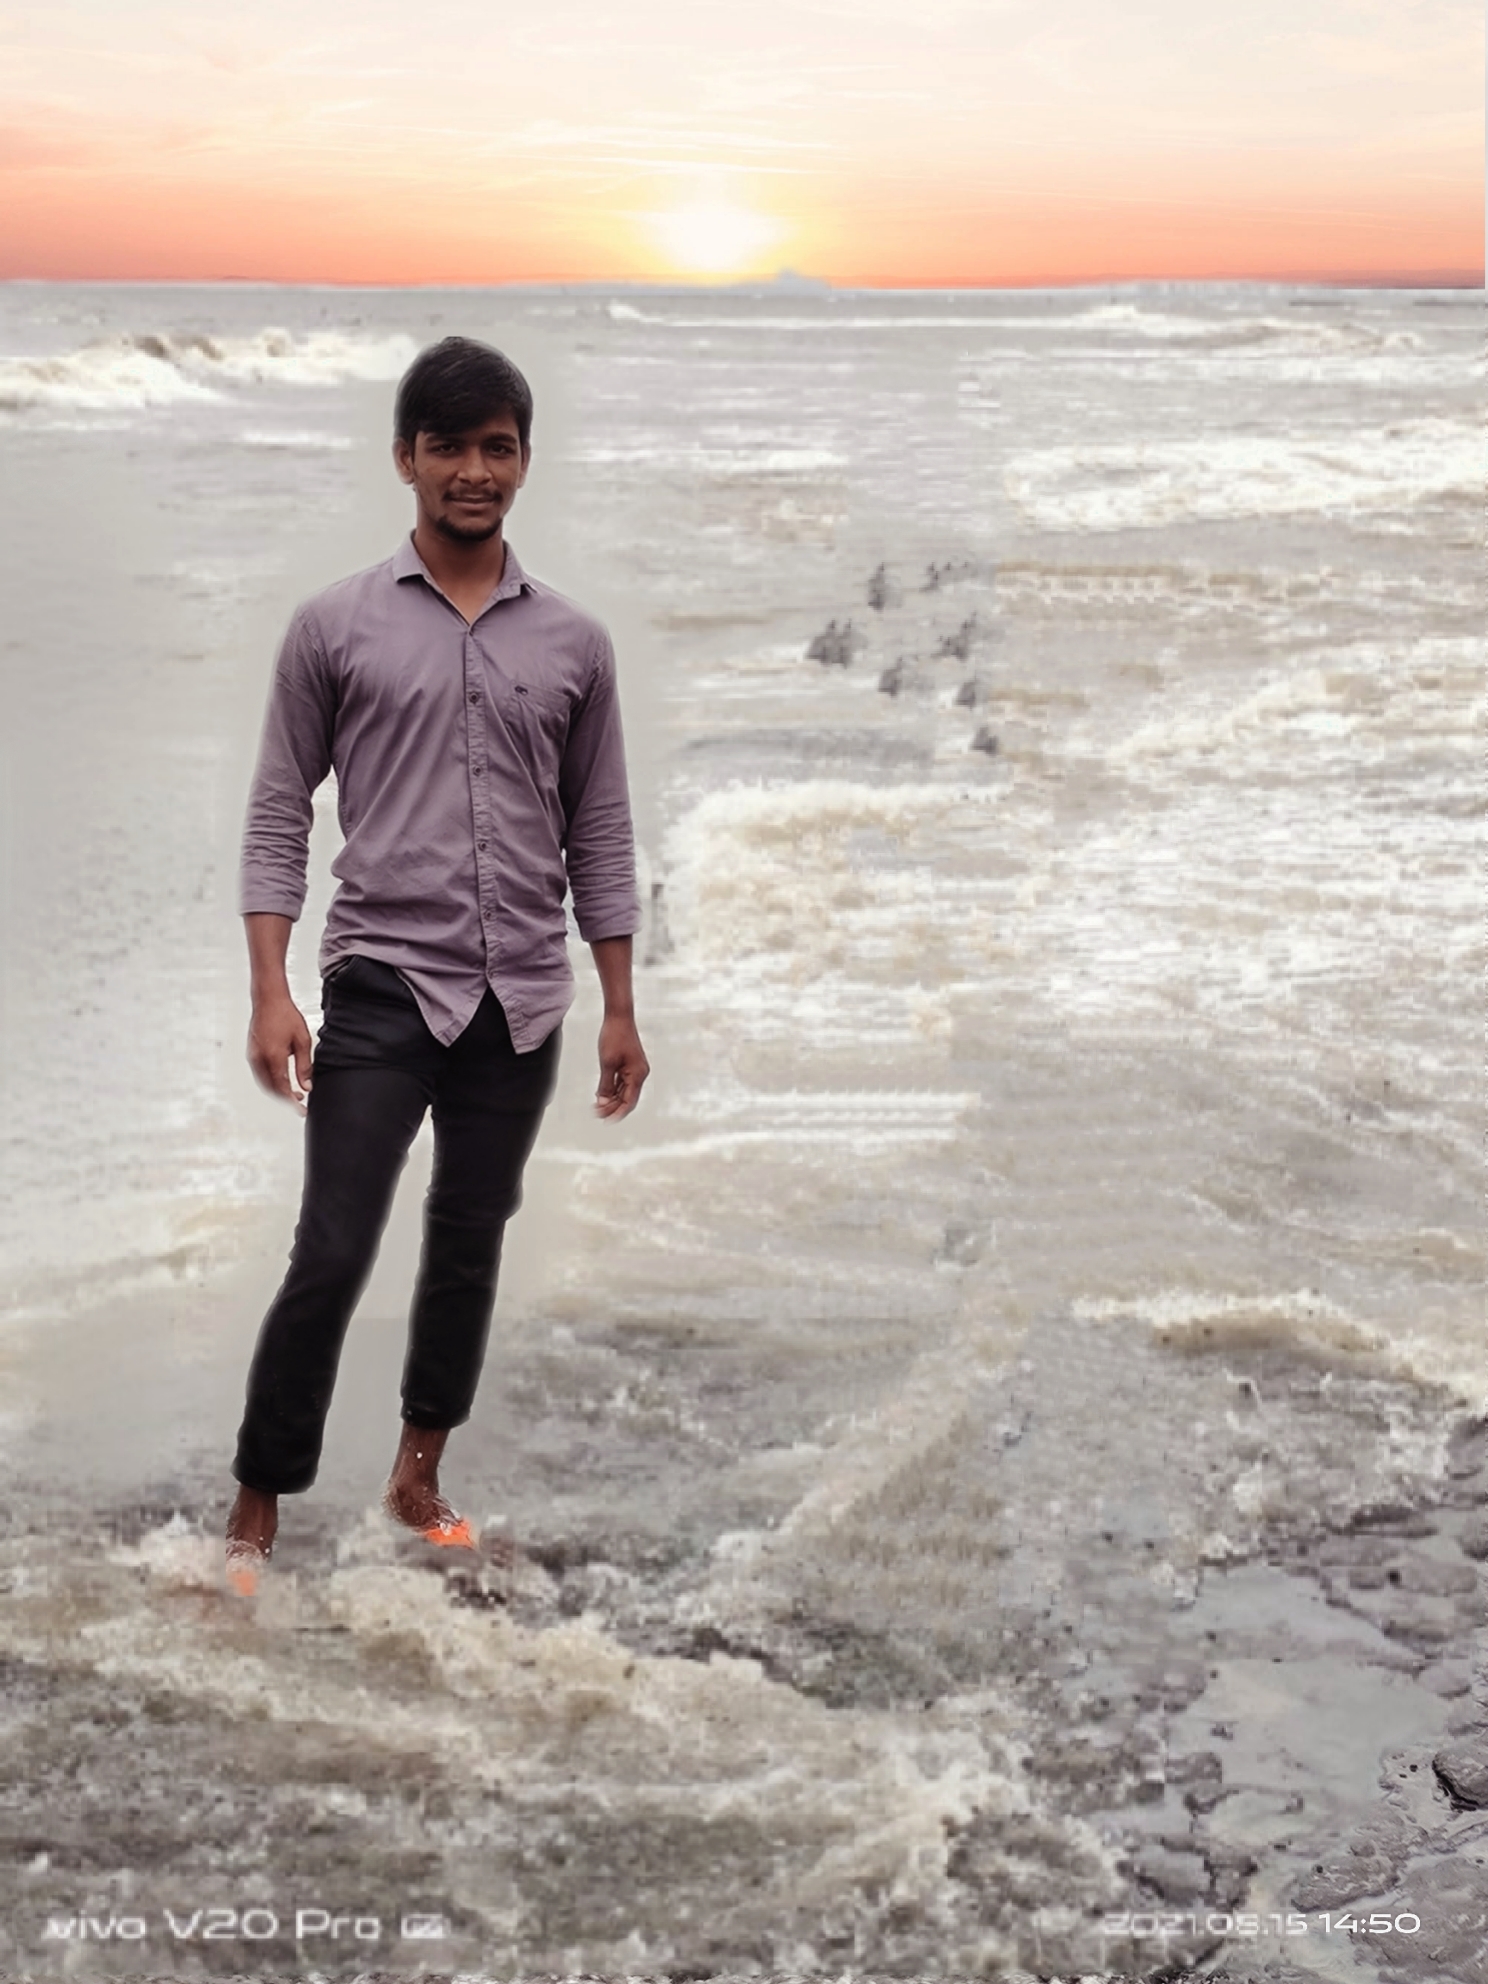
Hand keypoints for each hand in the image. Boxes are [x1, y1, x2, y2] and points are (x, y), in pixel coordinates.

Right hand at [247, 991, 313, 1110]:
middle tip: (300, 1105)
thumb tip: (307, 1086)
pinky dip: (271, 1082)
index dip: (292, 1103)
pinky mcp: (251, 1053)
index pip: (282, 1088)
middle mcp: (259, 1059)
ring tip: (294, 1094)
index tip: (301, 1111)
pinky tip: (283, 1081)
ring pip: (264, 1083)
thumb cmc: (286, 1016)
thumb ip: (304, 1066)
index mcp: (273, 1057)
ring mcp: (253, 1056)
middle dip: (285, 1100)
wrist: (268, 1000)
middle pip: (271, 1089)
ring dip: (278, 1092)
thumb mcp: (302, 1041)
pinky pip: (260, 1075)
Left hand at [594, 1013, 648, 1120]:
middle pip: (626, 1098)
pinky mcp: (629, 1065)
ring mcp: (635, 1070)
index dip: (617, 1114)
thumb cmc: (614, 1037)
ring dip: (610, 1100)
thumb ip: (605, 1085)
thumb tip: (602, 1103)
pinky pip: (621, 1082)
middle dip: (611, 1108)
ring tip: (595, 1108)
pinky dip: (611, 1090)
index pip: (629, 1102)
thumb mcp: (607, 1063)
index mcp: (638, 1075)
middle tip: (595, 1115)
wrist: (619, 1017)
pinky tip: (600, 1095)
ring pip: (623, 1091)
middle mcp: (639, 1074)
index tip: (605, 1122)